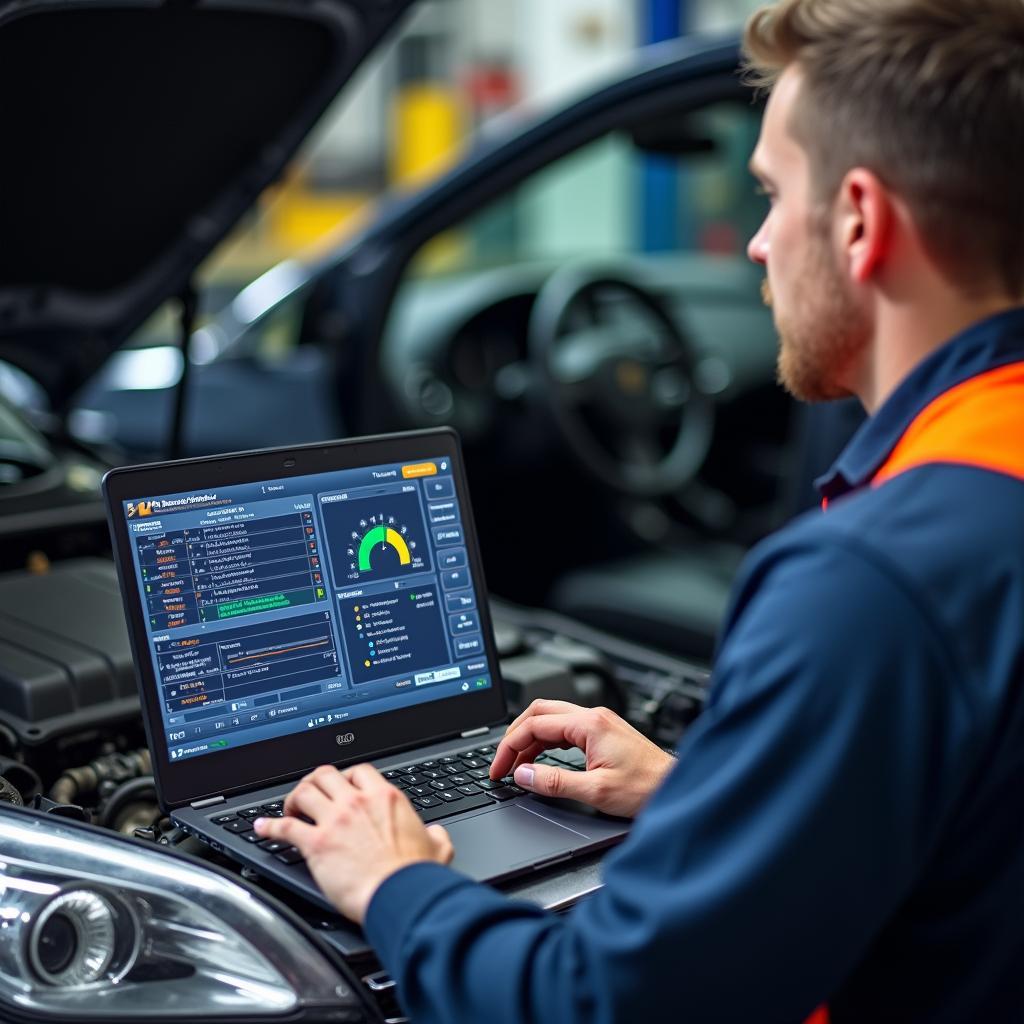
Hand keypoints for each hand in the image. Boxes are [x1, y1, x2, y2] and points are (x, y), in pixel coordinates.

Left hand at [253, 763, 453, 923]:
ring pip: (304, 791)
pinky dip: (270, 826)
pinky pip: (285, 826)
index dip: (346, 777)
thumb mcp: (437, 847)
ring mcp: (335, 820)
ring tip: (289, 809)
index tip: (341, 787)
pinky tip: (262, 828)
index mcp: (385, 798)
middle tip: (310, 794)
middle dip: (314, 781)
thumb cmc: (415, 875)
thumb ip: (435, 836)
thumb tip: (435, 835)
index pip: (359, 771)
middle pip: (325, 774)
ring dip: (293, 798)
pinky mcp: (317, 844)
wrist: (400, 894)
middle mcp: (357, 802)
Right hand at [489, 700, 674, 817]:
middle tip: (502, 762)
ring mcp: (599, 723)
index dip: (509, 747)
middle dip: (514, 736)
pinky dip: (545, 742)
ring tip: (517, 765)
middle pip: (539, 713)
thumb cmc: (647, 788)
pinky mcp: (603, 733)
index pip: (534, 725)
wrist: (677, 788)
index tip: (498, 769)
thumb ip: (554, 782)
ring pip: (551, 719)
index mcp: (589, 724)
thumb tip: (523, 776)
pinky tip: (539, 760)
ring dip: (529, 739)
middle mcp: (593, 717)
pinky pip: (564, 729)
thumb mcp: (595, 791)